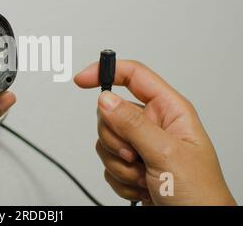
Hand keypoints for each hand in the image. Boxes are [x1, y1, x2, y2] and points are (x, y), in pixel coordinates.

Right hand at [74, 60, 235, 205]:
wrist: (198, 225)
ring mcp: (141, 146)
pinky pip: (107, 164)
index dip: (107, 72)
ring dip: (119, 164)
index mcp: (168, 110)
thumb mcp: (166, 153)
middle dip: (116, 139)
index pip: (133, 76)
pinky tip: (142, 186)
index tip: (82, 80)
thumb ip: (132, 124)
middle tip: (134, 155)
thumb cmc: (201, 193)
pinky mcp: (131, 166)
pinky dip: (120, 179)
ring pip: (105, 141)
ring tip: (144, 175)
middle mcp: (153, 125)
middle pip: (111, 113)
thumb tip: (105, 100)